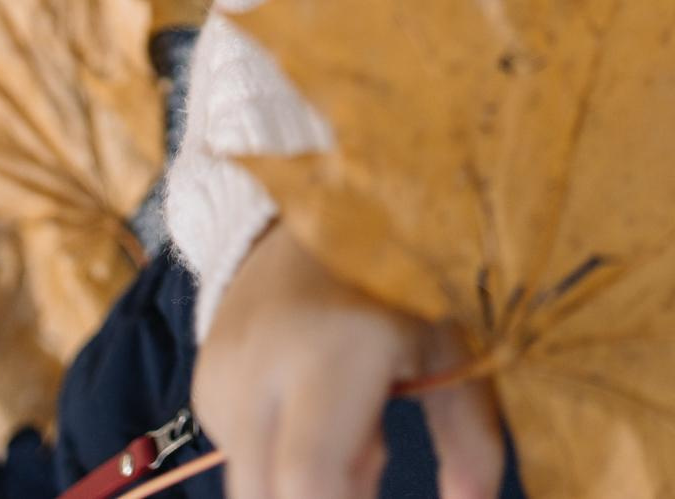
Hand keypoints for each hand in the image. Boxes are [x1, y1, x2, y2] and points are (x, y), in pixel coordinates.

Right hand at [195, 221, 506, 498]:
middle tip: (371, 468)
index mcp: (336, 351)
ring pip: (251, 484)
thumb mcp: (451, 347)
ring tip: (354, 425)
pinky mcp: (205, 386)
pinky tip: (318, 410)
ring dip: (301, 485)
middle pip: (266, 496)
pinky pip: (239, 456)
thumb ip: (469, 437)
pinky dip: (280, 460)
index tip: (374, 496)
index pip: (311, 475)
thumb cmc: (402, 279)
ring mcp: (224, 375)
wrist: (320, 206)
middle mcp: (265, 365)